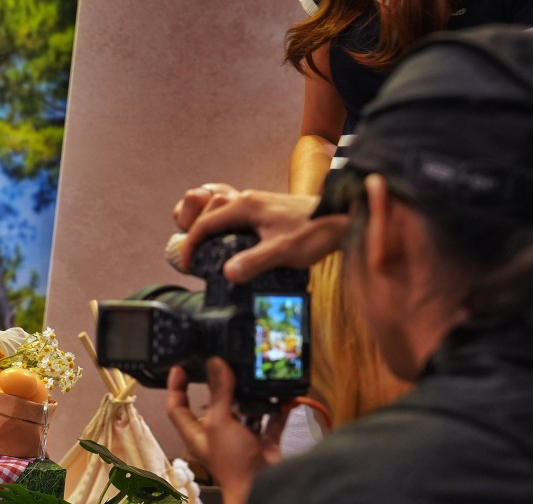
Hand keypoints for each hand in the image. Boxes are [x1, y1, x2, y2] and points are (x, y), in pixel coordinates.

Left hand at [166, 358, 286, 503]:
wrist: (262, 487)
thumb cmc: (231, 460)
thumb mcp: (219, 422)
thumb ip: (218, 392)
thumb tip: (215, 363)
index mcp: (196, 432)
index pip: (177, 407)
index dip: (176, 388)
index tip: (180, 368)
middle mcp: (216, 433)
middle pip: (213, 404)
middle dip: (220, 385)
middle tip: (224, 362)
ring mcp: (240, 437)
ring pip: (242, 410)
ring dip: (249, 395)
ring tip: (253, 373)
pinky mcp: (262, 441)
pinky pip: (268, 419)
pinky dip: (274, 408)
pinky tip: (281, 394)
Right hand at [173, 185, 347, 282]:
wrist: (344, 216)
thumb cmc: (316, 231)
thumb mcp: (283, 251)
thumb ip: (254, 262)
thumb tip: (227, 274)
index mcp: (245, 206)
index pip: (205, 224)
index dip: (191, 246)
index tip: (188, 266)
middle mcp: (248, 199)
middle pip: (208, 212)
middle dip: (196, 233)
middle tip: (196, 258)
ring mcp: (257, 203)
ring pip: (221, 211)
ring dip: (210, 228)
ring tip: (208, 250)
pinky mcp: (267, 210)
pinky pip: (236, 216)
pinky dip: (226, 228)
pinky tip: (234, 245)